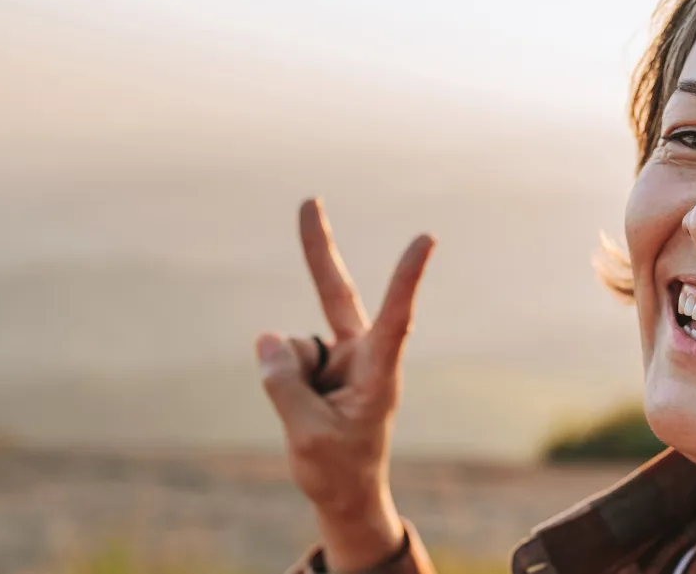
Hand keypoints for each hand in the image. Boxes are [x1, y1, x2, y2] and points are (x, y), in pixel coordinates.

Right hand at [257, 198, 434, 571]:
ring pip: (293, 348)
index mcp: (379, 373)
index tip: (426, 238)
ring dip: (289, 382)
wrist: (345, 494)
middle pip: (336, 294)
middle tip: (308, 201)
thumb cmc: (339, 469)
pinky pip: (282, 361)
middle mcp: (362, 355)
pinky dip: (282, 382)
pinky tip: (304, 407)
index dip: (407, 279)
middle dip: (318, 251)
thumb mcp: (308, 434)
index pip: (397, 318)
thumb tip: (269, 336)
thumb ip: (286, 384)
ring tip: (313, 419)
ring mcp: (339, 357)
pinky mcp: (319, 365)